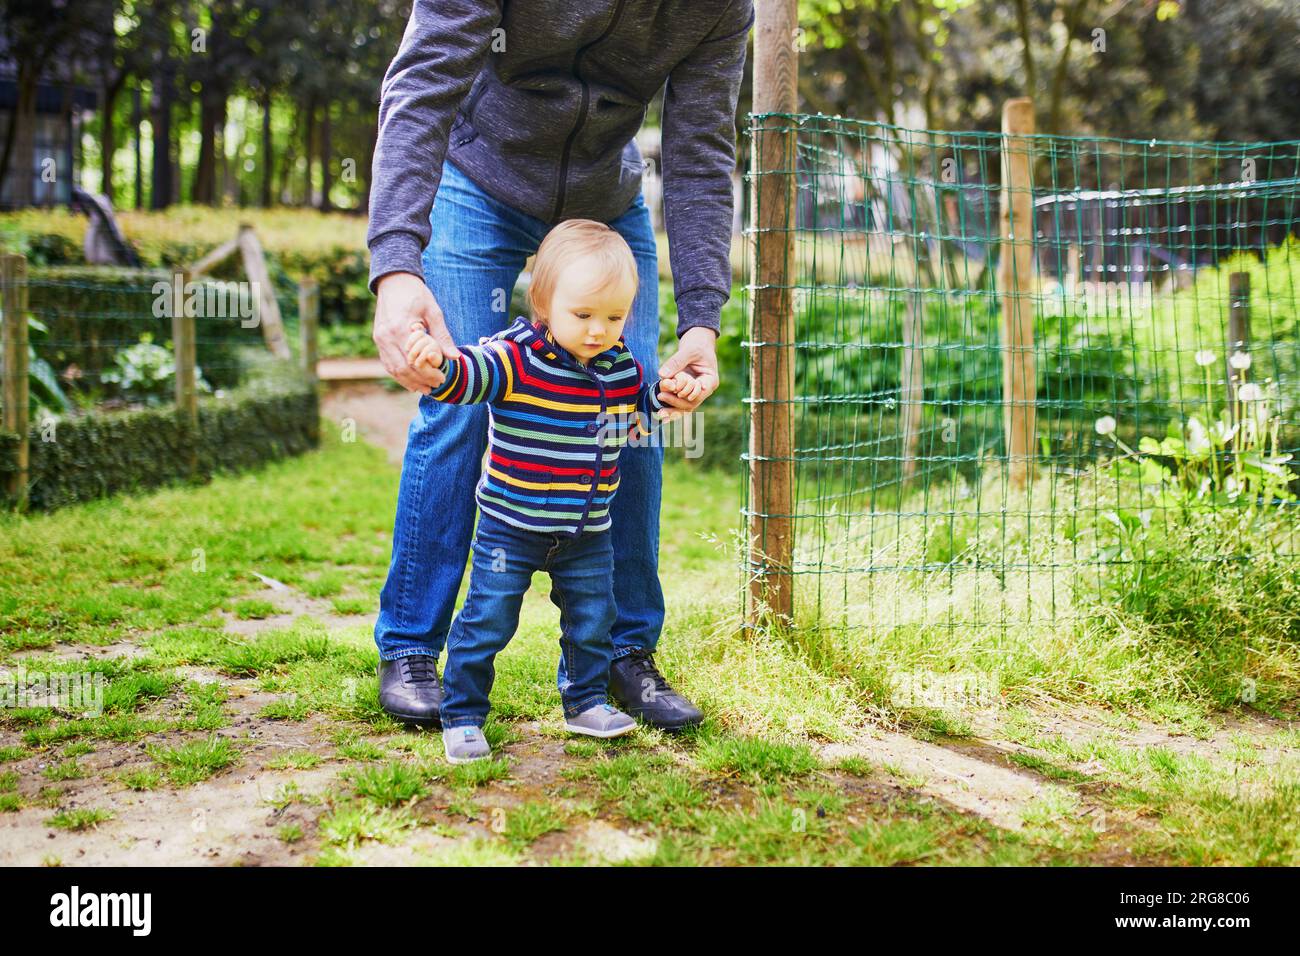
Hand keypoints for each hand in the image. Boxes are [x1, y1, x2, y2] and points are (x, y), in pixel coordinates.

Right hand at [373, 272, 460, 393]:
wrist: (394, 280)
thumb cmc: (417, 294)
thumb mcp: (434, 312)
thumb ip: (442, 336)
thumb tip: (455, 357)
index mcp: (401, 329)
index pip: (415, 361)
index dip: (429, 374)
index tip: (442, 378)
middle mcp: (387, 337)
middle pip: (403, 369)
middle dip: (420, 381)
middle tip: (436, 386)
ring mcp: (379, 339)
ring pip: (393, 369)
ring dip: (408, 382)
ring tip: (424, 388)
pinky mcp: (378, 339)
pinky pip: (387, 362)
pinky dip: (398, 374)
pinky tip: (410, 381)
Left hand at [656, 326, 718, 412]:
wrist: (697, 342)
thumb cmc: (697, 345)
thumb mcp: (688, 350)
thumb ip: (676, 362)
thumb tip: (662, 375)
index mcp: (710, 380)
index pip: (700, 393)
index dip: (688, 393)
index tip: (676, 390)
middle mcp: (703, 390)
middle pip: (691, 403)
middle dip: (676, 402)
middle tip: (660, 396)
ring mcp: (695, 392)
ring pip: (685, 407)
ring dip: (673, 410)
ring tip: (659, 413)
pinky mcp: (686, 392)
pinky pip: (679, 403)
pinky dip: (671, 409)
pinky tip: (661, 415)